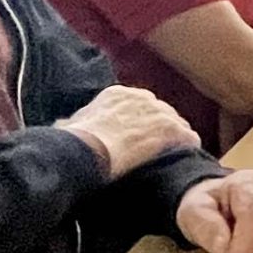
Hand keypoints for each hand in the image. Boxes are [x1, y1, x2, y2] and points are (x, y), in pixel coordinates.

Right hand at [58, 85, 198, 176]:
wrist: (90, 149)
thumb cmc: (76, 141)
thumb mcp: (71, 125)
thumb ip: (73, 122)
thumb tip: (63, 125)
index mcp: (117, 94)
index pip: (139, 103)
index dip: (142, 121)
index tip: (140, 134)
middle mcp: (140, 97)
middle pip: (161, 111)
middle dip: (161, 128)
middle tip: (159, 147)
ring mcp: (157, 111)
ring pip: (177, 123)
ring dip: (177, 139)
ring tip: (176, 154)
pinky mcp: (170, 128)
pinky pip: (189, 137)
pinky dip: (189, 147)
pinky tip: (188, 158)